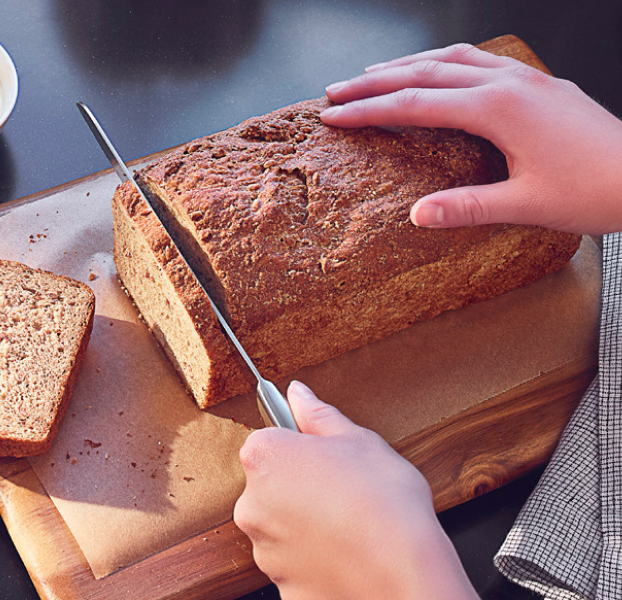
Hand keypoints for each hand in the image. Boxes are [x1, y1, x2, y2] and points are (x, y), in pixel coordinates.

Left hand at [234, 381, 478, 599]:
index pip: (270, 441)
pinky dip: (312, 559)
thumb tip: (299, 395)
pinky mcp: (281, 585)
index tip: (325, 458)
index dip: (301, 447)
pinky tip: (344, 553)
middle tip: (343, 490)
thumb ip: (318, 415)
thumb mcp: (359, 440)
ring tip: (348, 523)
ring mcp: (264, 549)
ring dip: (304, 523)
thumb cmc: (385, 502)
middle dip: (299, 485)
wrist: (404, 574)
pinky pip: (294, 563)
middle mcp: (252, 504)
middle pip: (271, 485)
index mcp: (265, 457)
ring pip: (280, 526)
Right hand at [320, 43, 621, 234]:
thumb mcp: (526, 206)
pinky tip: (438, 69)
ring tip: (374, 74)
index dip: (368, 111)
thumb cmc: (596, 191)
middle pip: (425, 71)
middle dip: (375, 81)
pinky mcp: (538, 84)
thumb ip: (467, 208)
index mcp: (498, 109)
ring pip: (453, 57)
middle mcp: (508, 83)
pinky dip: (445, 61)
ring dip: (408, 64)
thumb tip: (416, 215)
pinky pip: (480, 60)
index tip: (333, 116)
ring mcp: (524, 78)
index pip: (415, 104)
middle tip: (336, 90)